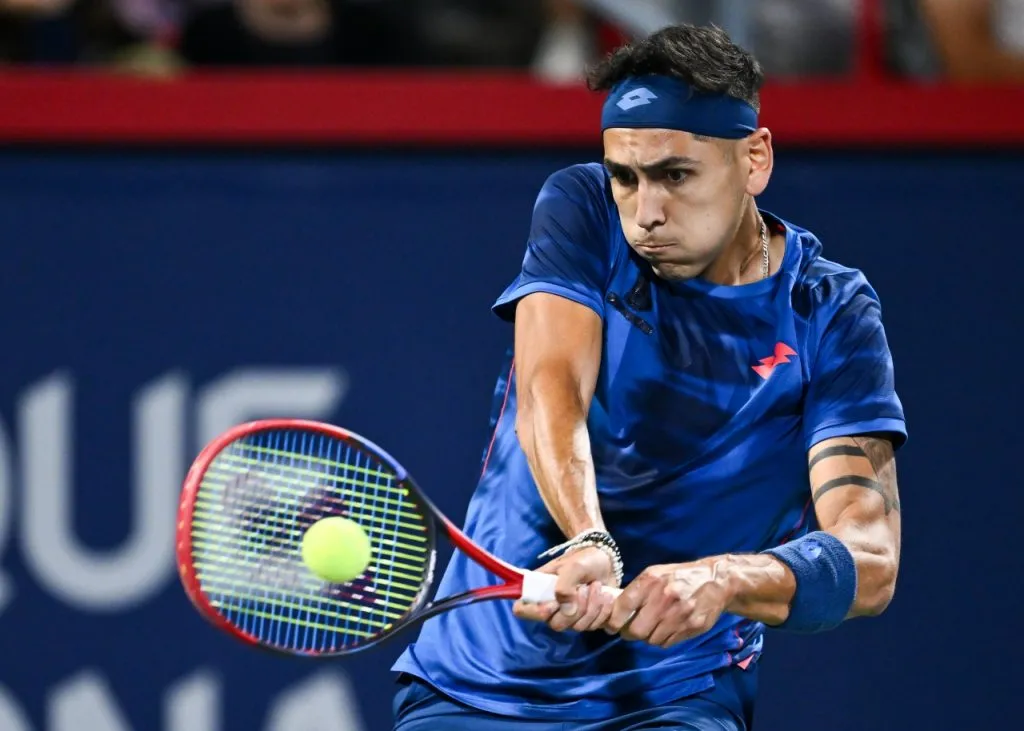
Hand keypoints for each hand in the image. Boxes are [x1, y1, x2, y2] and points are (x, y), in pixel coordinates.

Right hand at [513, 546, 617, 632]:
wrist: (605, 560)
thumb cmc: (584, 559)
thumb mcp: (573, 566)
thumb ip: (565, 586)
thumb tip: (567, 611)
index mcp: (539, 591)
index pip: (522, 610)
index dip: (535, 612)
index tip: (554, 604)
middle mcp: (552, 608)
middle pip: (556, 624)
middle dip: (576, 608)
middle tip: (584, 588)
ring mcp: (570, 616)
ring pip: (577, 627)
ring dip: (592, 607)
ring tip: (597, 586)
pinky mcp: (587, 620)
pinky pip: (593, 627)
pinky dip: (603, 612)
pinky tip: (606, 596)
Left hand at [605, 561, 732, 648]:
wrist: (716, 580)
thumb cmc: (679, 577)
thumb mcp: (656, 574)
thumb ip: (637, 590)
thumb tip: (614, 611)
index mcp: (651, 580)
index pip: (623, 606)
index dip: (613, 621)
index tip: (611, 626)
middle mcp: (664, 597)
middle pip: (636, 630)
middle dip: (630, 633)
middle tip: (630, 631)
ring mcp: (679, 614)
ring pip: (651, 639)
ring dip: (648, 636)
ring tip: (652, 626)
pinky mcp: (691, 627)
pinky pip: (667, 643)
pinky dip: (662, 639)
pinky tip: (667, 628)